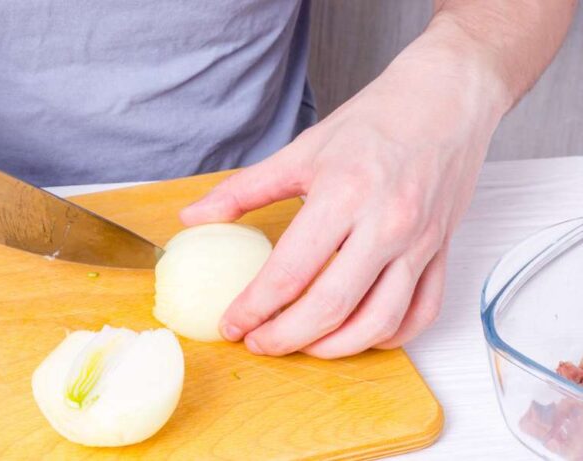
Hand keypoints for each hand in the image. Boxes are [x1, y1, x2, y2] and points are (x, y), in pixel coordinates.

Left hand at [181, 32, 509, 357]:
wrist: (445, 99)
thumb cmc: (373, 121)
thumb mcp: (301, 150)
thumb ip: (242, 190)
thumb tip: (192, 218)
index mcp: (343, 194)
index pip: (288, 272)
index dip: (253, 308)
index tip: (231, 325)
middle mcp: (385, 224)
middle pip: (329, 307)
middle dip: (285, 337)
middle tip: (259, 343)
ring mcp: (420, 243)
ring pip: (378, 322)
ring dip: (334, 348)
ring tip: (302, 345)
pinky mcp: (442, 252)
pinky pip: (420, 313)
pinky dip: (388, 337)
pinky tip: (358, 335)